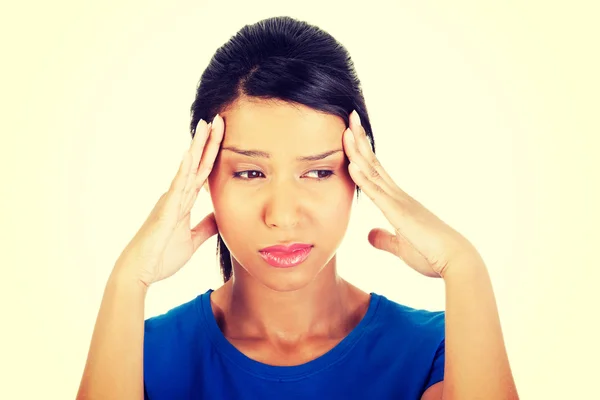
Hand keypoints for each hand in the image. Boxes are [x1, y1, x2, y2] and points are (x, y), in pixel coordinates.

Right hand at [115, 115, 223, 285]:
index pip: (203, 173)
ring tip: (206, 125)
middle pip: (197, 164)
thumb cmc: (161, 256)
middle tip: (218, 119)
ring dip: (197, 147)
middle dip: (208, 142)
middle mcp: (176, 195)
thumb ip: (206, 227)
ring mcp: (170, 200)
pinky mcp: (165, 209)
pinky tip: (191, 153)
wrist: (139, 272)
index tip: (222, 135)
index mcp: (183, 202)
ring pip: (188, 168)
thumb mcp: (192, 240)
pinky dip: (184, 169)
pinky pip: (177, 186)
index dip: (213, 154)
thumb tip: (220, 216)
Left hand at [342, 110, 481, 277]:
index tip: (352, 134)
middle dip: (359, 140)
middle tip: (349, 117)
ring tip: (346, 129)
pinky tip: (352, 164)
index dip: (362, 153)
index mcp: (398, 202)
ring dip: (358, 151)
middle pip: (374, 163)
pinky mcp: (400, 214)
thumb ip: (385, 239)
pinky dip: (363, 179)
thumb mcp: (401, 247)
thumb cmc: (432, 254)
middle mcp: (399, 196)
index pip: (375, 172)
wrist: (457, 261)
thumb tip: (369, 235)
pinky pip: (377, 194)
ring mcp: (399, 202)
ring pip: (374, 172)